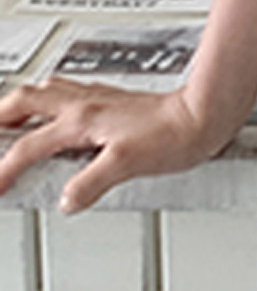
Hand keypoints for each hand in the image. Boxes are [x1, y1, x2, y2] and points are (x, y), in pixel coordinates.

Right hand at [0, 79, 220, 213]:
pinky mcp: (111, 99)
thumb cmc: (172, 135)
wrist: (202, 115)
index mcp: (81, 120)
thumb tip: (66, 200)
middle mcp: (85, 104)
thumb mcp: (126, 165)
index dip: (3, 170)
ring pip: (45, 91)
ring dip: (19, 105)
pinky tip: (54, 110)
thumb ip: (90, 183)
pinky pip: (67, 92)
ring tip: (5, 121)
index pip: (28, 147)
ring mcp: (97, 99)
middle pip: (24, 101)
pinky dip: (48, 100)